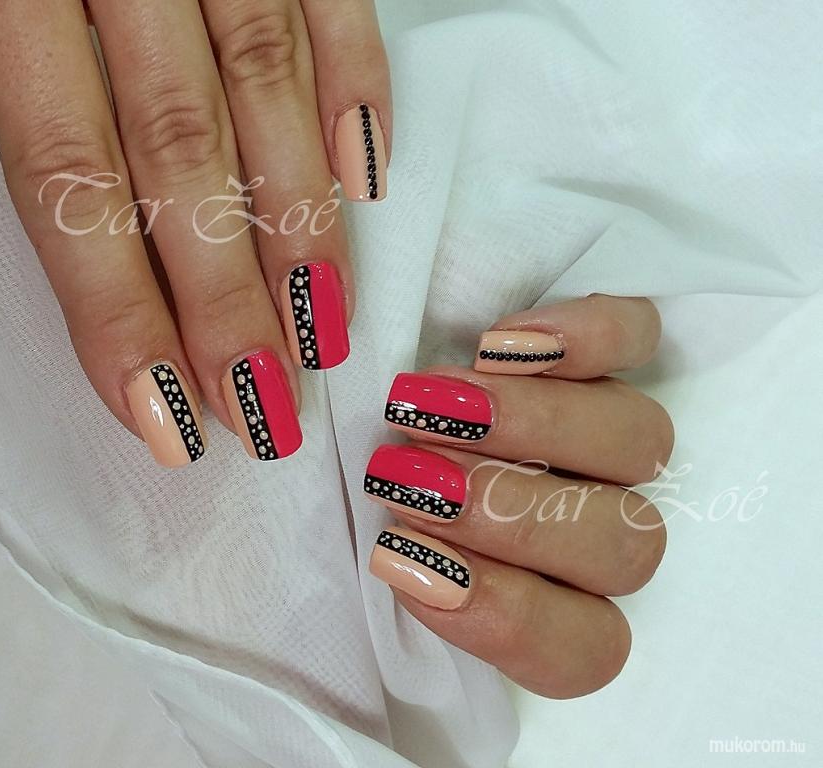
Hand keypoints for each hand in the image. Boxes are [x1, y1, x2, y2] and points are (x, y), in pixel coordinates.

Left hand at [0, 0, 390, 464]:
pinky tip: (370, 176)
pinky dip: (356, 82)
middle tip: (264, 413)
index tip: (162, 414)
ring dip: (302, 223)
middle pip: (184, 154)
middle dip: (228, 298)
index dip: (118, 306)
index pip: (71, 173)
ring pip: (267, 88)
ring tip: (323, 333)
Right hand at [365, 295, 671, 697]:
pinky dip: (581, 335)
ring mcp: (623, 446)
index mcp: (565, 615)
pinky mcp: (621, 357)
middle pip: (620, 546)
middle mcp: (609, 534)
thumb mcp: (386, 547)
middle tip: (406, 472)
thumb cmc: (388, 505)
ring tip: (436, 402)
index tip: (399, 555)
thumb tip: (399, 549)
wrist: (404, 425)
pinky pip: (638, 336)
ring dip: (530, 421)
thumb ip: (405, 567)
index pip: (581, 650)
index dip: (500, 612)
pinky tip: (496, 344)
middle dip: (502, 508)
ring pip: (637, 442)